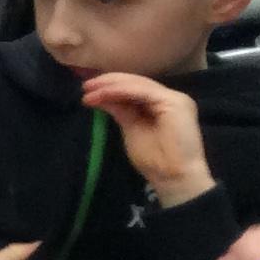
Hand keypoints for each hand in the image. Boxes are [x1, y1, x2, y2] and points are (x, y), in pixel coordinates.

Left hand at [81, 72, 212, 205]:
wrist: (174, 177)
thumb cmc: (155, 161)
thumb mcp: (132, 129)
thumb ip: (121, 111)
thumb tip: (102, 97)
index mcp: (164, 104)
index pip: (136, 88)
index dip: (112, 86)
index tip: (87, 91)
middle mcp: (171, 98)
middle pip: (137, 83)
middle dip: (108, 82)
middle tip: (85, 86)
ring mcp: (175, 98)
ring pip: (138, 84)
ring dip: (110, 85)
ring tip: (88, 90)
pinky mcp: (173, 102)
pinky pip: (141, 91)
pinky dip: (119, 91)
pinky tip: (102, 93)